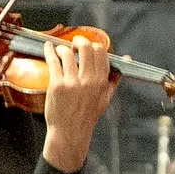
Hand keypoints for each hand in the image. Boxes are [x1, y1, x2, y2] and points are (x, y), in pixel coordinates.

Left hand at [41, 36, 116, 173]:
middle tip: (73, 44)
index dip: (92, 45)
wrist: (70, 132)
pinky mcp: (57, 85)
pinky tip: (47, 47)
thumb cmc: (87, 115)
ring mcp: (72, 82)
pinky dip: (48, 50)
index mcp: (101, 81)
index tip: (86, 46)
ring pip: (67, 53)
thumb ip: (115, 77)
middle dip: (78, 41)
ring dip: (62, 47)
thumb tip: (127, 58)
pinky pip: (53, 61)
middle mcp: (88, 80)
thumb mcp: (106, 97)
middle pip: (85, 48)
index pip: (100, 52)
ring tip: (59, 50)